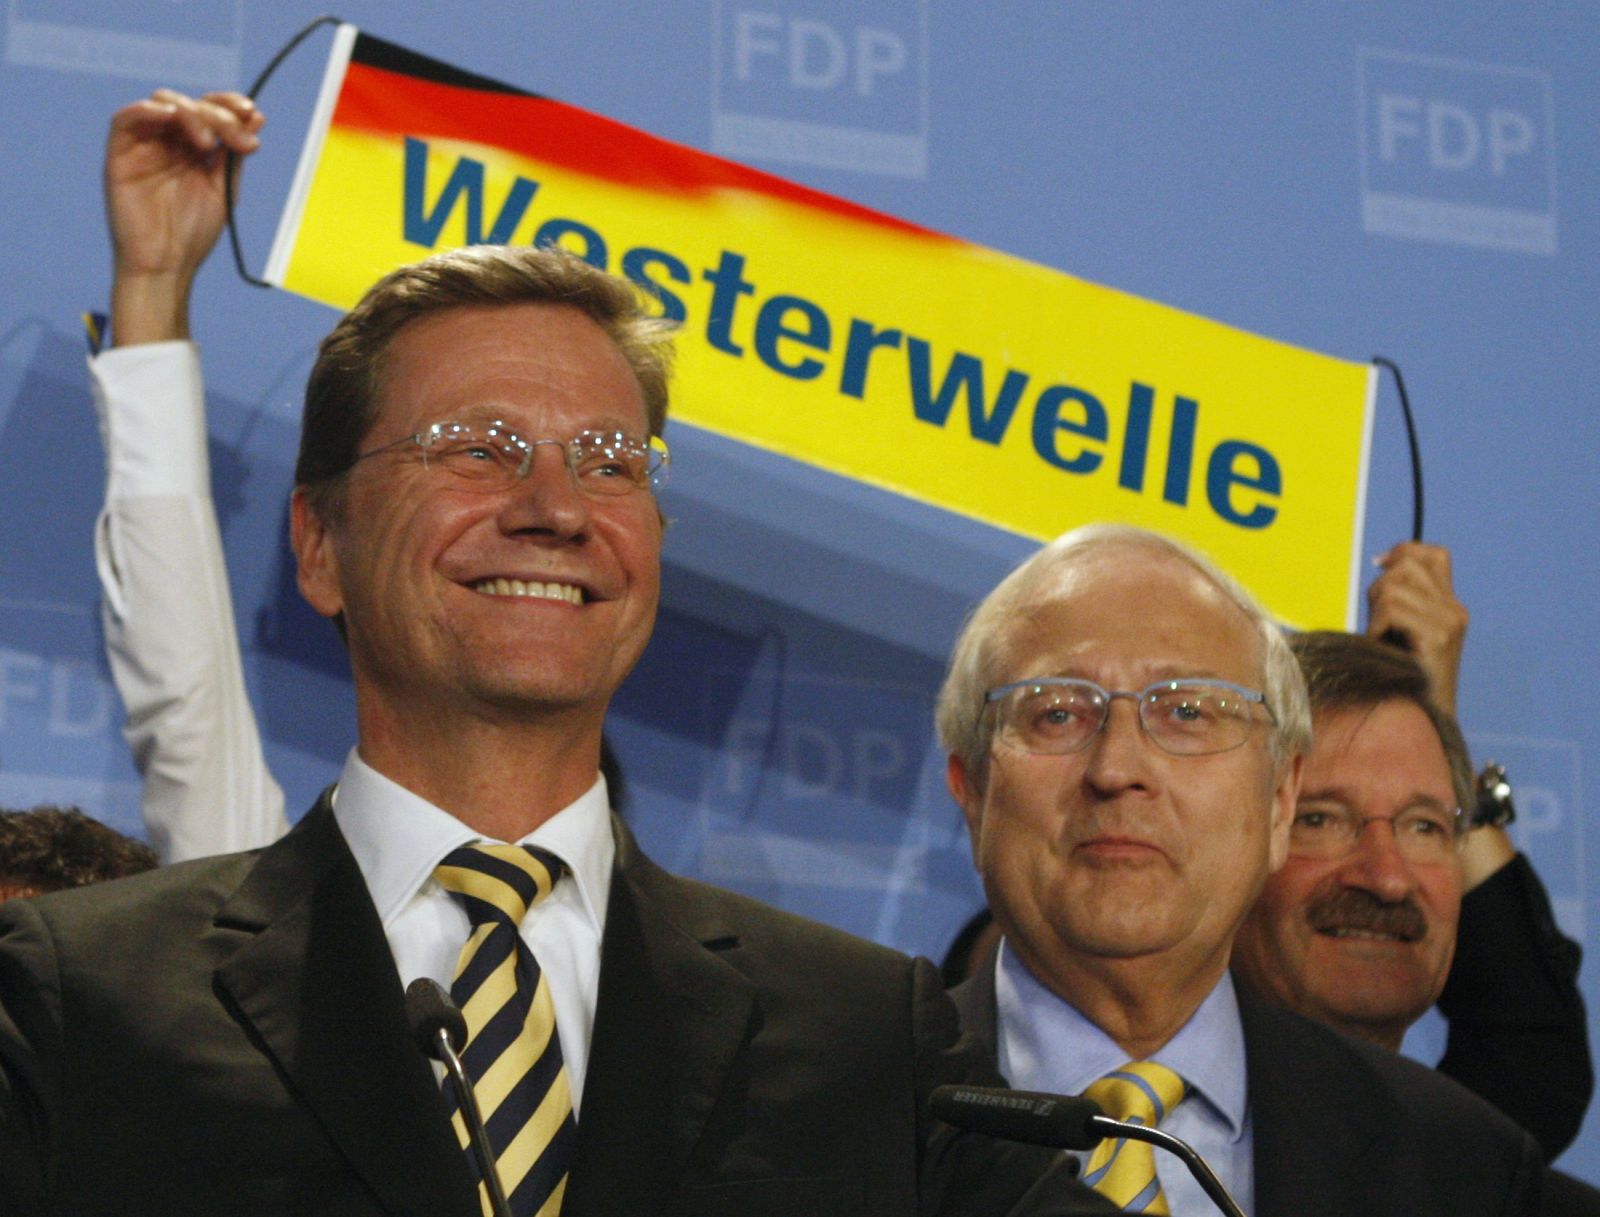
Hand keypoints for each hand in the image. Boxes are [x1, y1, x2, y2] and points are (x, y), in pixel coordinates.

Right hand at [105, 89, 263, 344]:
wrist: (167, 265)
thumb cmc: (193, 232)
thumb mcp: (224, 187)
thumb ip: (234, 151)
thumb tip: (256, 115)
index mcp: (194, 149)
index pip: (210, 111)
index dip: (229, 104)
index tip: (252, 112)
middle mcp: (169, 142)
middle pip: (190, 104)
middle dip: (218, 115)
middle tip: (236, 138)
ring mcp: (144, 146)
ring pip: (161, 103)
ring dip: (190, 113)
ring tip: (208, 141)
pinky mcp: (120, 154)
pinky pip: (125, 119)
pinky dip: (148, 110)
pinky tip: (171, 117)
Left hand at [1366, 541, 1467, 714]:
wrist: (1422, 721)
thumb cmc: (1399, 677)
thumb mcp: (1400, 630)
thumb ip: (1398, 598)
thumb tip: (1382, 561)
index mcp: (1450, 606)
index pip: (1434, 554)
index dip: (1403, 551)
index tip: (1379, 566)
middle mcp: (1455, 611)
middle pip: (1407, 565)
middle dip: (1380, 586)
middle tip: (1378, 622)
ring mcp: (1449, 623)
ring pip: (1393, 587)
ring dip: (1375, 612)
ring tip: (1381, 639)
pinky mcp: (1438, 638)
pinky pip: (1391, 609)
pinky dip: (1376, 627)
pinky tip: (1382, 648)